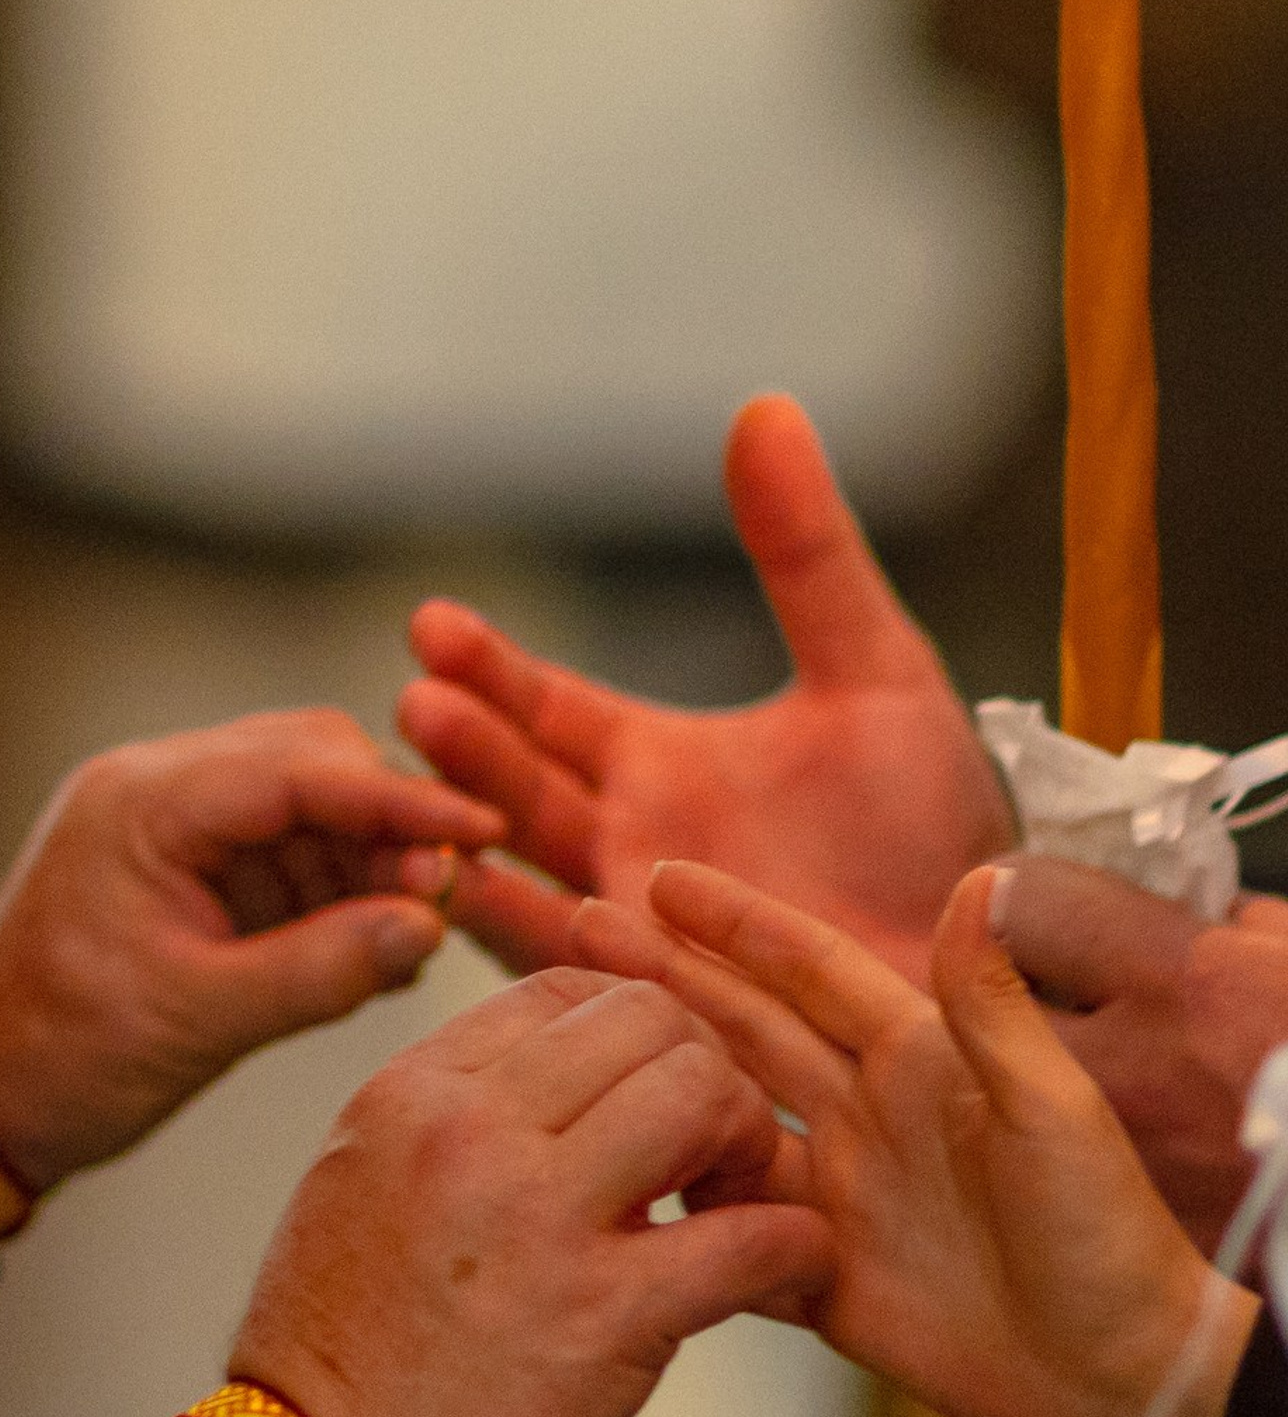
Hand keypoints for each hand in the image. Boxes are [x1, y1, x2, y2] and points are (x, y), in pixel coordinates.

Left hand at [0, 710, 499, 1196]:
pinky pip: (287, 850)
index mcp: (143, 803)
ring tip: (416, 932)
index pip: (297, 769)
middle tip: (448, 896)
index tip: (484, 828)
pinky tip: (376, 941)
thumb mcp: (198, 1021)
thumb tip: (427, 927)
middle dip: (391, 821)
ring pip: (309, 803)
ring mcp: (174, 821)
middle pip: (311, 762)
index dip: (401, 797)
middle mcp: (158, 787)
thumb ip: (318, 970)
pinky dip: (338, 889)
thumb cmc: (62, 1056)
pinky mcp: (191, 864)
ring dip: (370, 858)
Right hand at [229, 968, 829, 1416]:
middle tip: (710, 1151)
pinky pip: (747, 1241)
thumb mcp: (357, 1182)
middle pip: (647, 1021)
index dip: (637, 1029)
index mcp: (410, 1093)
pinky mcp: (601, 1320)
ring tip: (734, 1201)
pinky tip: (792, 1264)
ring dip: (749, 1140)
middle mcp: (469, 1131)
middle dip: (704, 1072)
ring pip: (702, 1092)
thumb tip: (546, 1088)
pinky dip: (793, 1247)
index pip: (565, 992)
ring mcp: (536, 1219)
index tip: (652, 1095)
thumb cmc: (337, 1355)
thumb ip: (445, 1120)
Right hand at [399, 393, 1005, 986]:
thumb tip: (766, 406)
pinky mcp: (671, 1010)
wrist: (996, 956)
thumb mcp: (877, 667)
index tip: (428, 625)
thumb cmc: (934, 819)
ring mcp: (640, 934)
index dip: (488, 669)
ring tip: (438, 810)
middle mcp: (626, 846)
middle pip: (517, 789)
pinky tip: (521, 908)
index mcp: (656, 764)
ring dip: (478, 843)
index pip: (546, 710)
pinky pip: (592, 984)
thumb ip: (808, 551)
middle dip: (464, 747)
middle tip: (420, 702)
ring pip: (527, 883)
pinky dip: (546, 945)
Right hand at [570, 862, 1253, 1416]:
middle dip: (665, 980)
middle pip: (745, 1030)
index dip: (737, 925)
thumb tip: (981, 879)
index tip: (663, 880)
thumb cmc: (1105, 1238)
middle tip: (581, 932)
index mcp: (919, 1061)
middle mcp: (868, 1117)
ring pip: (720, 1128)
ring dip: (655, 1089)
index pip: (809, 971)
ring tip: (575, 1055)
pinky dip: (676, 1214)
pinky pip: (728, 1236)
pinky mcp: (820, 1277)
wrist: (1117, 1382)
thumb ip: (994, 1004)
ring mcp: (839, 1197)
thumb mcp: (1052, 1110)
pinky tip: (610, 1188)